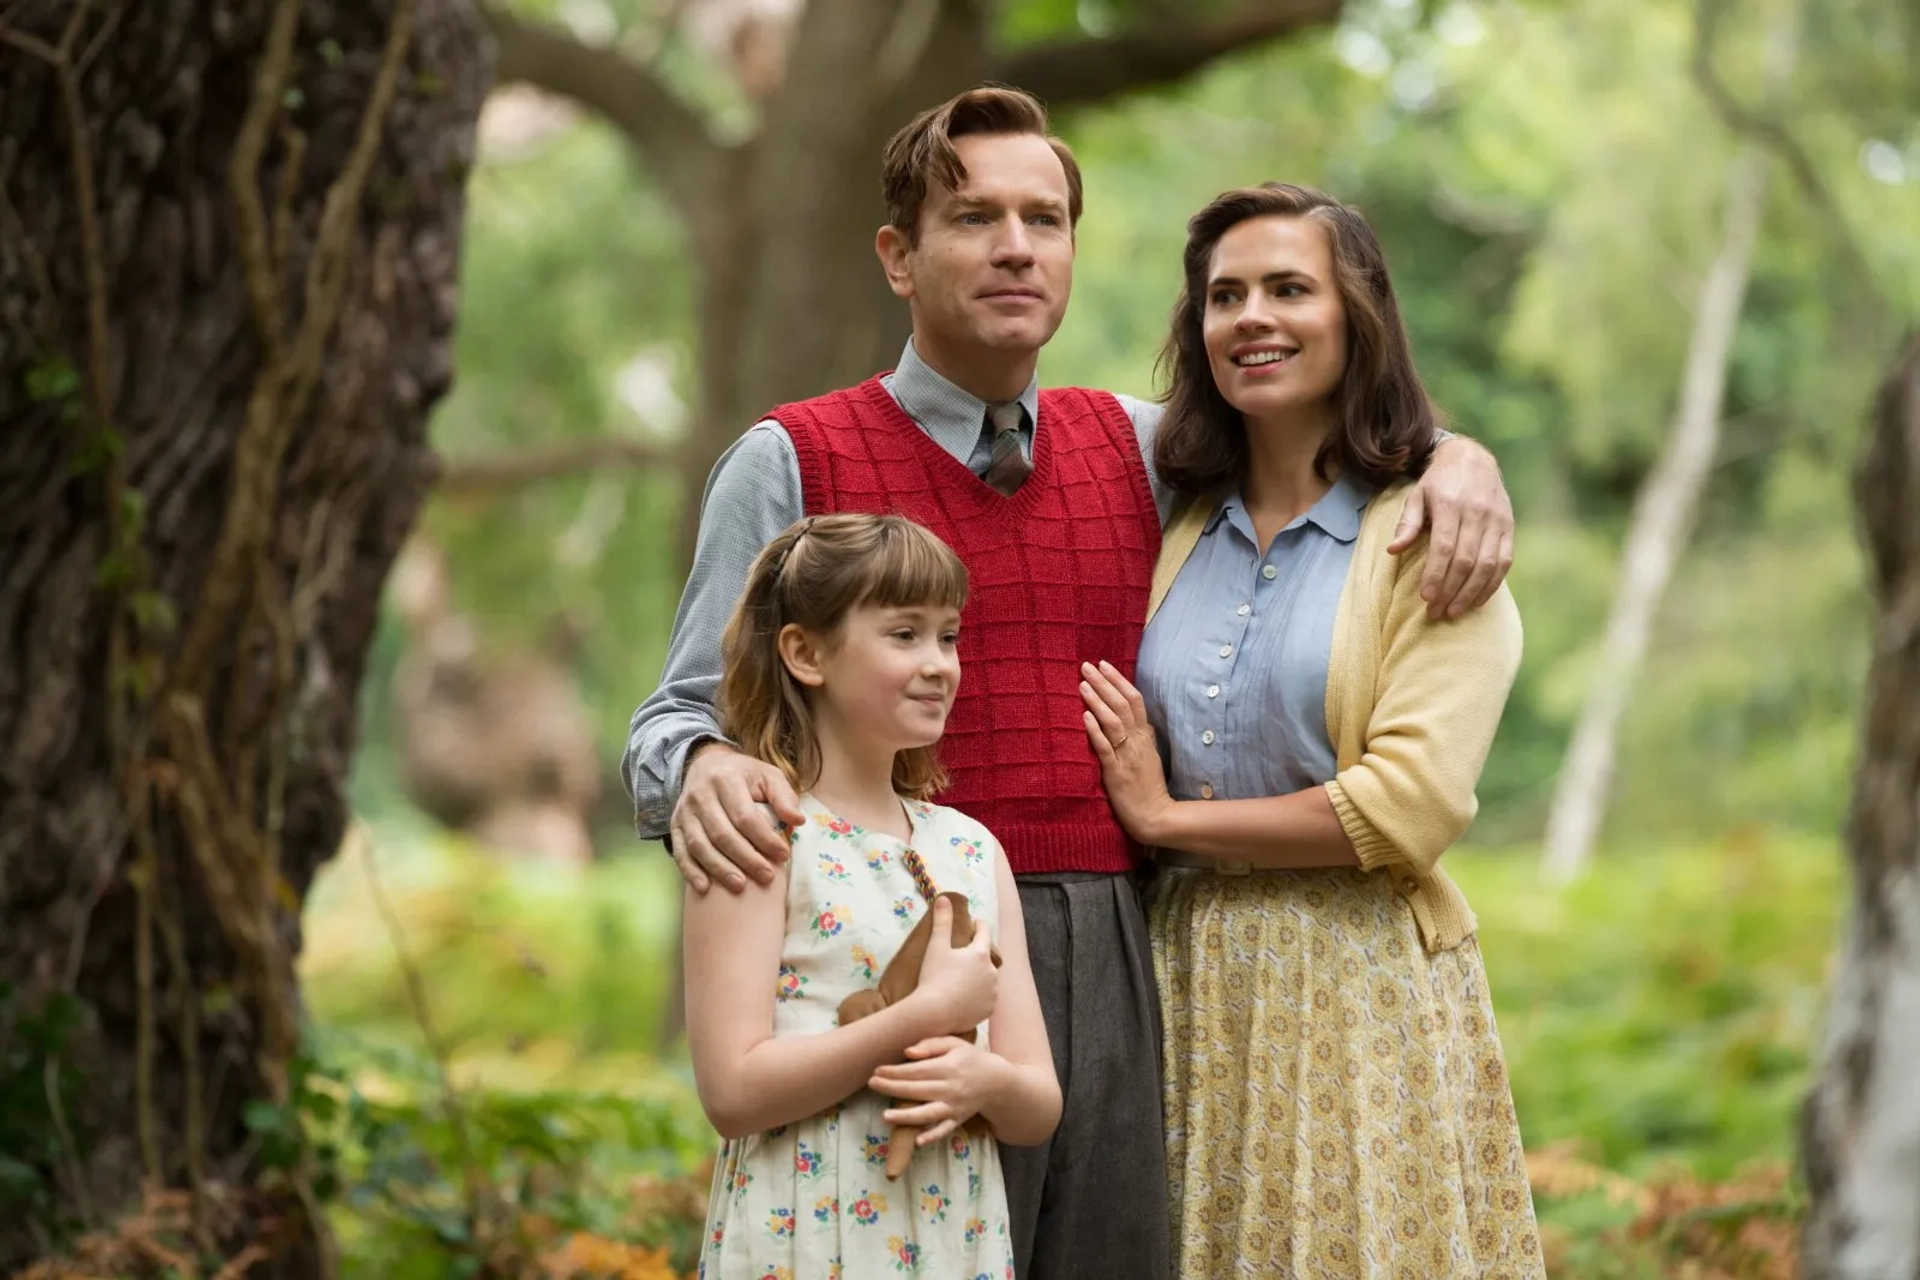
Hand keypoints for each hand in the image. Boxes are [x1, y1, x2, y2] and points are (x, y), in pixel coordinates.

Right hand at [669, 742, 804, 894]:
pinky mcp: (674, 824)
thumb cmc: (744, 775)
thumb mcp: (768, 776)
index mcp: (726, 779)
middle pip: (722, 833)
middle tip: (766, 876)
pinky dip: (691, 871)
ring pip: (699, 845)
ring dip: (720, 869)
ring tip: (740, 886)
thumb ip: (784, 797)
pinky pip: (680, 851)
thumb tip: (798, 821)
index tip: (783, 855)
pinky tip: (704, 888)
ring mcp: (685, 811)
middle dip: (746, 858)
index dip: (764, 838)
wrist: (706, 764)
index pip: (745, 816)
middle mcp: (701, 795)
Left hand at [869, 1036, 1003, 1147]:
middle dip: (892, 1087)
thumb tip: (907, 1053)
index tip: (877, 1070)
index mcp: (948, 1067)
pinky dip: (932, 1136)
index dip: (895, 1071)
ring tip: (885, 1116)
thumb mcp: (954, 1044)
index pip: (916, 1070)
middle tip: (871, 1084)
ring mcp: (954, 1106)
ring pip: (928, 1113)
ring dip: (906, 1116)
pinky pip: (944, 1130)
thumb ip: (930, 1045)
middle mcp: (950, 1088)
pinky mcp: (957, 1120)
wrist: (997, 1082)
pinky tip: (918, 1141)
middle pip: (917, 1090)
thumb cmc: (970, 1059)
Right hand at [908, 896, 998, 1035]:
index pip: (985, 932)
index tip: (974, 923)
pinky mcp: (989, 1010)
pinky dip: (979, 995)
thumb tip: (944, 898)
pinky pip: (986, 998)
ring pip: (988, 979)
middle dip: (978, 954)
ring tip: (963, 979)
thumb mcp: (936, 947)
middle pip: (987, 957)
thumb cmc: (934, 977)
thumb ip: (942, 921)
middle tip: (963, 956)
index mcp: (980, 954)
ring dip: (980, 976)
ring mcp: (992, 992)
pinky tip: (967, 997)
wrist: (934, 1014)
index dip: (979, 925)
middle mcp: (991, 972)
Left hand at [1080, 660, 1174, 843]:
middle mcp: (1137, 742)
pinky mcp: (1117, 773)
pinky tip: (1084, 717)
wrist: (1155, 816)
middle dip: (1104, 683)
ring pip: (1114, 722)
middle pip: (1122, 705)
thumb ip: (1144, 737)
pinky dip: (1095, 731)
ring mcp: (1127, 756)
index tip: (1103, 664)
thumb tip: (1140, 720)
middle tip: (1087, 665)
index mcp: (1145, 736)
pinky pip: (1105, 748)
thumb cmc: (1149, 788)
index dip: (1118, 680)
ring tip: (1082, 684)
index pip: (1134, 700)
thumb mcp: (1151, 756)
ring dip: (1098, 701)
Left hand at [1389, 436, 1513, 619]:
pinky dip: (1492, 584)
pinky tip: (1478, 600)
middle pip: (1466, 560)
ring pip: (1487, 564)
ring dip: (1471, 592)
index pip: (1444, 547)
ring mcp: (1496, 520)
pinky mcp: (1508, 527)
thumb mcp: (1417, 495)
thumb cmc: (1439, 481)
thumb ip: (1407, 524)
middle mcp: (1476, 512)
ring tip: (1454, 611)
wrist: (1473, 458)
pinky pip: (1504, 561)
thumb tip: (1392, 550)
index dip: (1435, 575)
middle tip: (1436, 612)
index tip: (1425, 597)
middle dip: (1450, 590)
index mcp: (1449, 504)